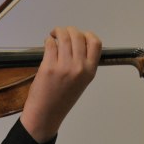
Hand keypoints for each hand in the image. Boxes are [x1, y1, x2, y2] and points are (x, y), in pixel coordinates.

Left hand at [20, 26, 101, 142]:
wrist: (46, 113)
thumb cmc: (62, 99)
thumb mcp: (81, 82)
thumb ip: (82, 65)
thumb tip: (76, 44)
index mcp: (90, 71)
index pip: (96, 43)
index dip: (87, 34)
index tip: (79, 35)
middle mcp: (80, 67)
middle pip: (78, 36)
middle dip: (69, 30)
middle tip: (62, 33)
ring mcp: (64, 66)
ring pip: (64, 37)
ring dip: (58, 32)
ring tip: (53, 35)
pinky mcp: (49, 66)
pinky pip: (50, 44)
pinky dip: (48, 40)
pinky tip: (47, 42)